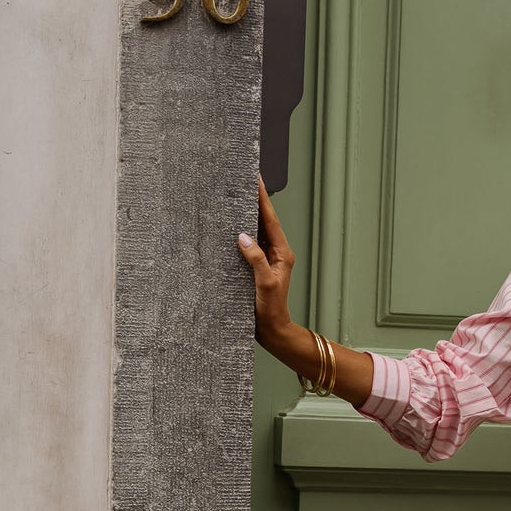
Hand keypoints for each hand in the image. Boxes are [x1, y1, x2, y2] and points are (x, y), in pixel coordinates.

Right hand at [237, 177, 299, 358]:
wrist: (271, 331)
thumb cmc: (272, 310)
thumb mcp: (265, 284)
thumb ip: (256, 260)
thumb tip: (243, 237)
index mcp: (282, 252)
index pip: (271, 220)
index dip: (262, 199)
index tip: (256, 180)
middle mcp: (275, 252)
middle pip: (263, 221)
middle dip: (254, 200)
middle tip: (243, 180)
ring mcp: (265, 259)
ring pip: (255, 231)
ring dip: (245, 214)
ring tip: (234, 196)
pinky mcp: (255, 266)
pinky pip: (247, 244)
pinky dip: (239, 232)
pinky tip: (228, 225)